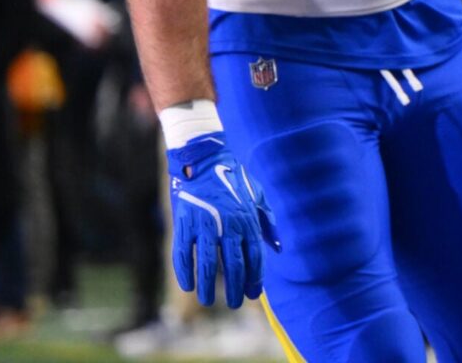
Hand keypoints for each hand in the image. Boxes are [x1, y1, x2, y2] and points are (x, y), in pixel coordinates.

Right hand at [167, 136, 280, 308]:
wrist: (203, 159)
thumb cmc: (232, 179)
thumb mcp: (257, 196)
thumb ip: (268, 222)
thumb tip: (278, 247)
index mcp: (247, 220)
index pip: (254, 257)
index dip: (255, 278)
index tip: (254, 293)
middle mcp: (228, 225)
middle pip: (234, 265)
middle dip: (236, 288)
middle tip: (236, 303)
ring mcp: (204, 225)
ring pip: (208, 263)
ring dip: (209, 286)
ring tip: (209, 301)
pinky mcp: (183, 224)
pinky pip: (183, 253)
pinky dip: (185, 271)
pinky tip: (188, 285)